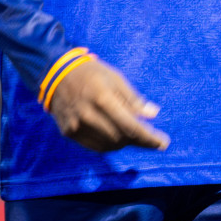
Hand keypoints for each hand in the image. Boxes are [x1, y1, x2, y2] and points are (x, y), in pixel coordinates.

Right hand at [47, 55, 168, 151]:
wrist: (56, 74)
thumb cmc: (92, 74)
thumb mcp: (116, 79)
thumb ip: (134, 99)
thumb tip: (153, 114)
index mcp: (103, 99)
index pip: (131, 126)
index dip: (149, 138)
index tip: (163, 143)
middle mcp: (88, 116)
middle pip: (121, 138)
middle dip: (139, 141)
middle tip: (151, 138)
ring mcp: (76, 126)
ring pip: (108, 145)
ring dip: (125, 143)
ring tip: (135, 135)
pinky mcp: (68, 132)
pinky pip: (95, 146)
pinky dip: (110, 144)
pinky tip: (118, 137)